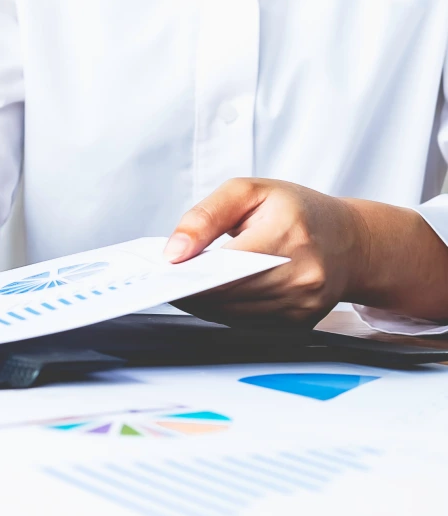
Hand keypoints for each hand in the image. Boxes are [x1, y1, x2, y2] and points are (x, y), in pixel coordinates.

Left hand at [163, 178, 370, 326]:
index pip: (229, 264)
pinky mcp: (300, 323)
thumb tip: (174, 251)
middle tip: (165, 278)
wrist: (351, 241)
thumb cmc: (298, 211)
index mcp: (290, 234)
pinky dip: (223, 311)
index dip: (192, 271)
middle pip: (228, 294)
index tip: (164, 270)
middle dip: (191, 288)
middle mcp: (302, 275)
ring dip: (203, 303)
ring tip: (184, 284)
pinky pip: (246, 323)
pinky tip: (212, 295)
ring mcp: (303, 304)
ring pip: (233, 315)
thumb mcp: (249, 192)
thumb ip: (206, 217)